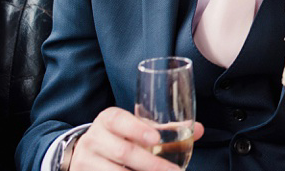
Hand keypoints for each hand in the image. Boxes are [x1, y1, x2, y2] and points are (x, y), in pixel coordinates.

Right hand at [69, 107, 203, 170]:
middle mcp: (95, 138)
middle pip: (124, 152)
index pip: (119, 120)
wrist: (88, 150)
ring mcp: (87, 160)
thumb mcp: (136, 127)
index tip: (156, 139)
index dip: (137, 129)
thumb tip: (198, 129)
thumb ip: (165, 129)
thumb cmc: (120, 135)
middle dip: (151, 164)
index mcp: (108, 119)